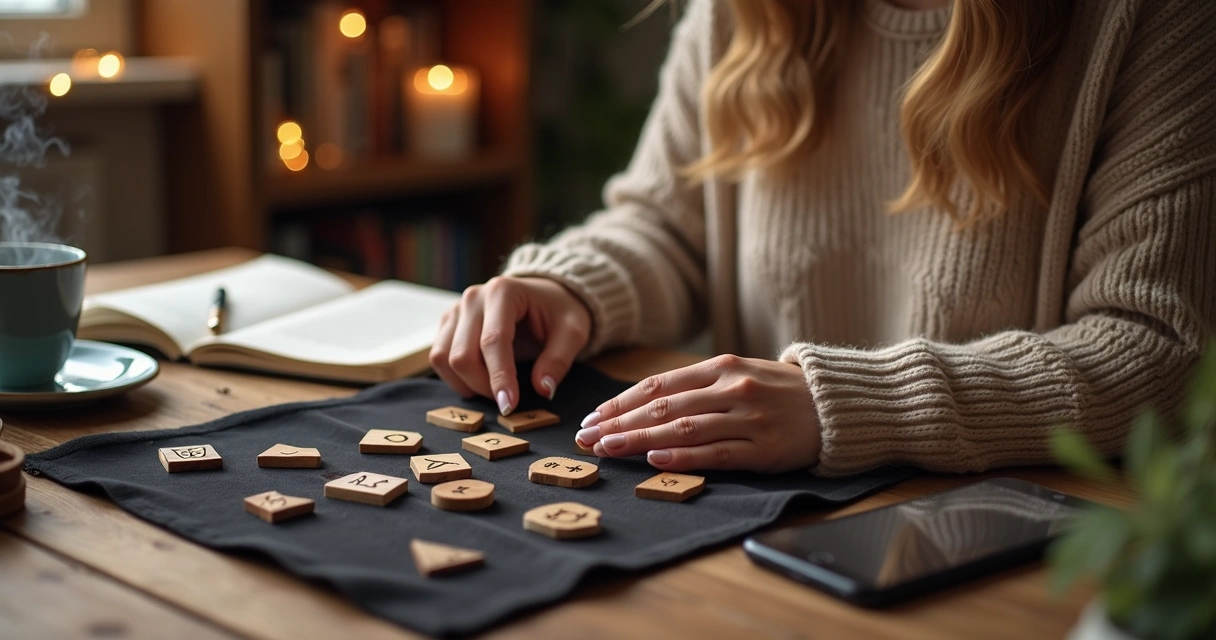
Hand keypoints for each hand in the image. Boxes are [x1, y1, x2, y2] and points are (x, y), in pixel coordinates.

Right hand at [429, 276, 591, 414]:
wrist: (545, 295)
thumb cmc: (559, 312)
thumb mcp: (572, 332)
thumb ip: (558, 360)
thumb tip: (543, 389)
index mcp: (503, 292)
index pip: (493, 341)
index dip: (500, 377)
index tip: (509, 406)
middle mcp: (473, 297)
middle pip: (462, 354)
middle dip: (483, 386)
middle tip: (508, 399)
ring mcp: (456, 309)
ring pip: (443, 358)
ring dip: (466, 383)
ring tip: (493, 389)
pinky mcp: (448, 323)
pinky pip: (438, 357)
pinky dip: (455, 377)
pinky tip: (478, 381)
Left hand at [575, 355, 820, 472]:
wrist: (837, 404)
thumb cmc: (780, 391)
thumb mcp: (740, 374)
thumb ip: (698, 387)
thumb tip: (645, 404)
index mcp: (721, 367)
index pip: (657, 385)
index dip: (620, 403)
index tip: (591, 418)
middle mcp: (731, 388)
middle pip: (663, 406)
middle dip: (619, 423)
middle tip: (586, 439)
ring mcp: (747, 418)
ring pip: (683, 429)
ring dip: (640, 439)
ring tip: (608, 449)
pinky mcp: (763, 448)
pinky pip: (716, 453)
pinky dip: (683, 456)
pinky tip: (656, 460)